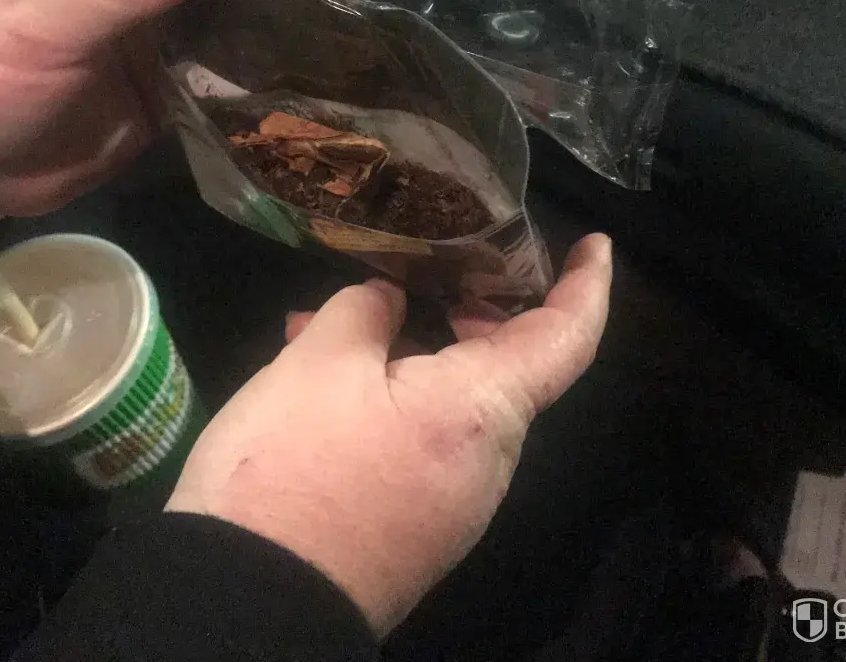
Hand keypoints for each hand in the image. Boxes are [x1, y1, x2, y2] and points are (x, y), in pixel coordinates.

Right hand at [165, 233, 612, 635]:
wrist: (251, 601)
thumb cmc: (295, 466)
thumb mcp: (318, 362)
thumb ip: (365, 311)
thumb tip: (388, 302)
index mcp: (483, 410)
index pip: (567, 337)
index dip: (588, 284)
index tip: (593, 244)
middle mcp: (487, 461)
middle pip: (505, 369)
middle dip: (471, 309)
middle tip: (435, 264)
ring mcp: (452, 503)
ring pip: (451, 403)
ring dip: (407, 353)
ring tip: (331, 320)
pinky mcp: (414, 527)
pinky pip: (421, 442)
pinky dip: (388, 397)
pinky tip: (318, 382)